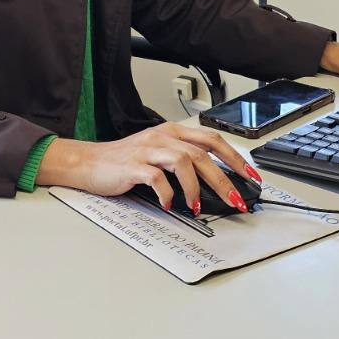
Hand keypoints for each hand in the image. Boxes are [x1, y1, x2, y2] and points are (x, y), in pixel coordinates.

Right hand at [34, 123, 260, 214]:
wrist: (88, 163)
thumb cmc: (123, 161)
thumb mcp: (157, 154)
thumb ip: (182, 163)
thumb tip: (214, 185)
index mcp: (172, 132)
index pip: (212, 139)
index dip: (235, 157)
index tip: (251, 176)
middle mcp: (163, 137)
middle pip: (204, 153)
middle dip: (224, 179)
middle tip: (235, 199)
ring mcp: (148, 149)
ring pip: (184, 161)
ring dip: (195, 187)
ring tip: (196, 206)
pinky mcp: (133, 165)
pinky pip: (157, 178)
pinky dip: (167, 193)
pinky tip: (168, 204)